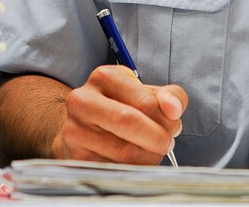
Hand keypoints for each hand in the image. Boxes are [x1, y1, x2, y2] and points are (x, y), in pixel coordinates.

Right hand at [51, 65, 187, 163]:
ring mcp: (75, 132)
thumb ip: (169, 96)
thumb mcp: (146, 93)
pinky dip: (133, 170)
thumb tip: (174, 109)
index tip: (174, 124)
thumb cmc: (121, 107)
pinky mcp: (75, 159)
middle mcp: (82, 101)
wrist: (82, 128)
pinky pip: (114, 171)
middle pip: (130, 123)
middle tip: (167, 143)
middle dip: (158, 138)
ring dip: (149, 157)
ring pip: (124, 153)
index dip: (167, 118)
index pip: (146, 102)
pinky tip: (135, 162)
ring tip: (151, 151)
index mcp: (103, 77)